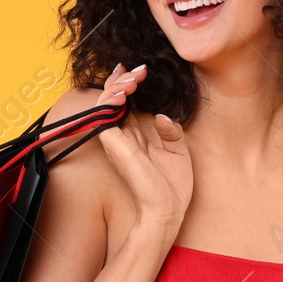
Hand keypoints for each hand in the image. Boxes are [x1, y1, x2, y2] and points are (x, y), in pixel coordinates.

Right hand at [94, 63, 193, 237]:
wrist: (167, 210)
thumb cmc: (172, 188)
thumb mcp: (179, 151)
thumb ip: (170, 131)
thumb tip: (161, 115)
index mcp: (136, 138)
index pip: (125, 104)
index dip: (128, 85)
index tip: (141, 71)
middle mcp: (122, 136)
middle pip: (112, 98)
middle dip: (123, 79)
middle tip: (140, 71)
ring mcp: (116, 139)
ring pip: (105, 101)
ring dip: (117, 84)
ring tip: (134, 78)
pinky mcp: (114, 143)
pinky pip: (103, 113)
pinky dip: (110, 98)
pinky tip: (126, 90)